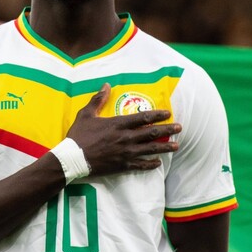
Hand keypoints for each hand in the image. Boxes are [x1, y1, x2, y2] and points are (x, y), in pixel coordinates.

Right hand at [66, 83, 180, 175]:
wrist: (72, 159)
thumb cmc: (78, 135)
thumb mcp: (86, 114)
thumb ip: (98, 100)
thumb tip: (106, 85)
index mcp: (118, 124)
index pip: (142, 118)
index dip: (157, 115)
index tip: (168, 113)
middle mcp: (125, 138)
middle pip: (151, 133)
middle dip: (167, 130)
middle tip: (179, 128)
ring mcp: (125, 153)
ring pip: (150, 149)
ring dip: (164, 147)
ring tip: (176, 146)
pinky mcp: (122, 165)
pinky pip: (140, 165)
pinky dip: (150, 164)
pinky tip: (158, 163)